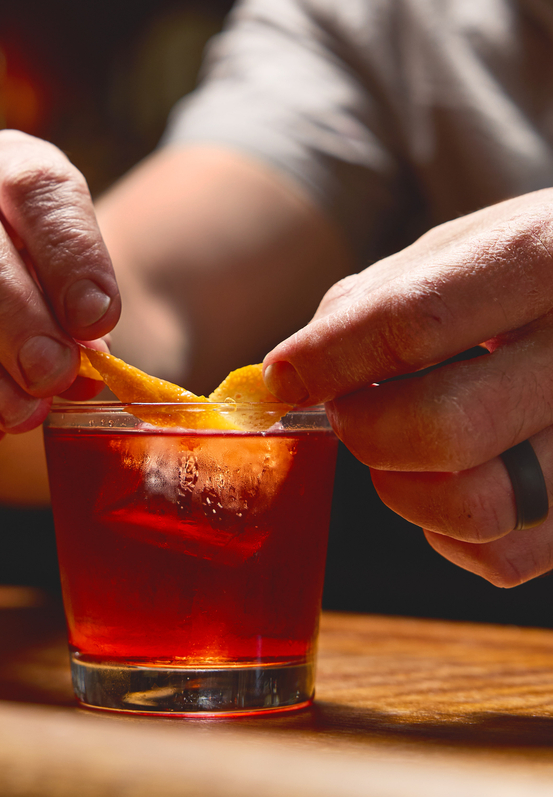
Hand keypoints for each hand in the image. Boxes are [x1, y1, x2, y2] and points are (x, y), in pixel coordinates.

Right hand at [0, 131, 119, 450]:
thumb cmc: (39, 292)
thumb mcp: (70, 292)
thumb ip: (78, 322)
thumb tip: (79, 367)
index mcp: (7, 168)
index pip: (34, 186)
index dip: (68, 254)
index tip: (96, 321)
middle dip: (8, 314)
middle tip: (48, 375)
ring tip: (16, 413)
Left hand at [264, 189, 552, 585]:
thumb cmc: (519, 271)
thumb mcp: (455, 251)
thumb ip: (370, 304)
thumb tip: (290, 376)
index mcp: (547, 257)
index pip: (417, 322)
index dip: (329, 361)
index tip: (281, 380)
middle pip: (445, 428)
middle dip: (366, 430)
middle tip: (352, 410)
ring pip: (478, 507)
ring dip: (404, 488)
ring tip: (402, 443)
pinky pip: (500, 556)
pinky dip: (446, 531)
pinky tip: (446, 478)